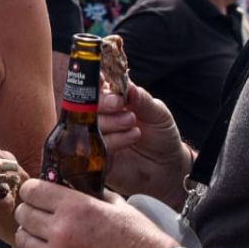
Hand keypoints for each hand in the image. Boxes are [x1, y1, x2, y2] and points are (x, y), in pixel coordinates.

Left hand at [12, 181, 175, 247]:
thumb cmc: (144, 244)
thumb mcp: (121, 207)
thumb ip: (93, 197)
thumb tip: (76, 191)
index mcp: (76, 207)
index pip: (32, 190)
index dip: (33, 191)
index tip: (36, 195)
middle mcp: (61, 231)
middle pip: (23, 214)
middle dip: (30, 212)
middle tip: (39, 216)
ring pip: (21, 240)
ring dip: (28, 236)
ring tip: (39, 238)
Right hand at [98, 85, 190, 204]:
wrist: (166, 167)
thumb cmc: (161, 137)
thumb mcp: (158, 114)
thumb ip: (143, 100)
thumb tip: (129, 89)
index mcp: (110, 101)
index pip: (93, 87)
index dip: (93, 82)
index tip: (101, 80)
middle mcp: (98, 118)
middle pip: (83, 104)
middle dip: (101, 102)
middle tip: (119, 104)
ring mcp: (94, 137)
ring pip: (87, 125)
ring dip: (111, 121)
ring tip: (133, 125)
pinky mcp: (94, 157)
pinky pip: (93, 147)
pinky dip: (112, 140)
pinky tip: (131, 137)